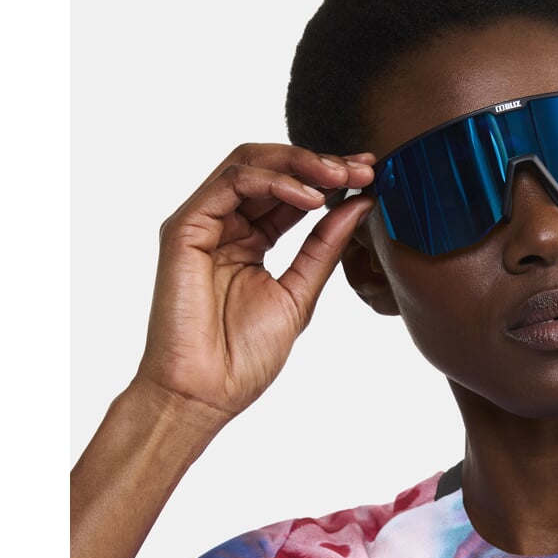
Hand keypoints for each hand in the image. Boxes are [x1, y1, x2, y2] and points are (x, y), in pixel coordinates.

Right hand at [135, 144, 375, 421]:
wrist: (206, 393)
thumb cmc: (244, 357)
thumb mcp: (300, 293)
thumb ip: (324, 247)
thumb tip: (360, 204)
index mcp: (251, 240)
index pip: (292, 193)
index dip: (331, 179)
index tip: (371, 174)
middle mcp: (226, 225)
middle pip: (272, 168)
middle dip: (321, 163)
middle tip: (363, 168)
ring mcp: (203, 223)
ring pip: (249, 163)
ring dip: (300, 163)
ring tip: (341, 177)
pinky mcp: (185, 228)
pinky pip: (230, 183)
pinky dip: (274, 181)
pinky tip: (310, 197)